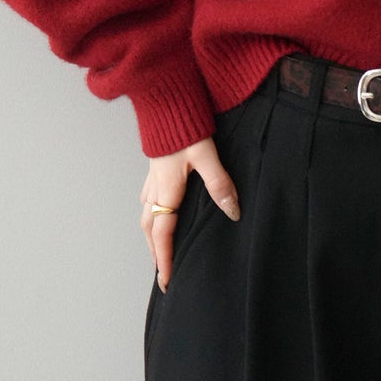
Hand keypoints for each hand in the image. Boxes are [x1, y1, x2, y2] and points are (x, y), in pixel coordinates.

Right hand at [140, 134, 241, 290]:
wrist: (164, 99)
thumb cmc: (184, 126)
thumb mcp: (207, 155)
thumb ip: (220, 184)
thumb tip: (233, 212)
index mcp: (167, 190)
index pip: (163, 234)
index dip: (164, 259)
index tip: (166, 280)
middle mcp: (155, 188)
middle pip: (150, 230)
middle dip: (155, 253)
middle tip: (162, 274)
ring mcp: (152, 178)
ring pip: (147, 215)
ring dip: (152, 236)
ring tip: (159, 251)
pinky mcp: (154, 168)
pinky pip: (148, 200)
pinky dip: (152, 215)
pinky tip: (159, 213)